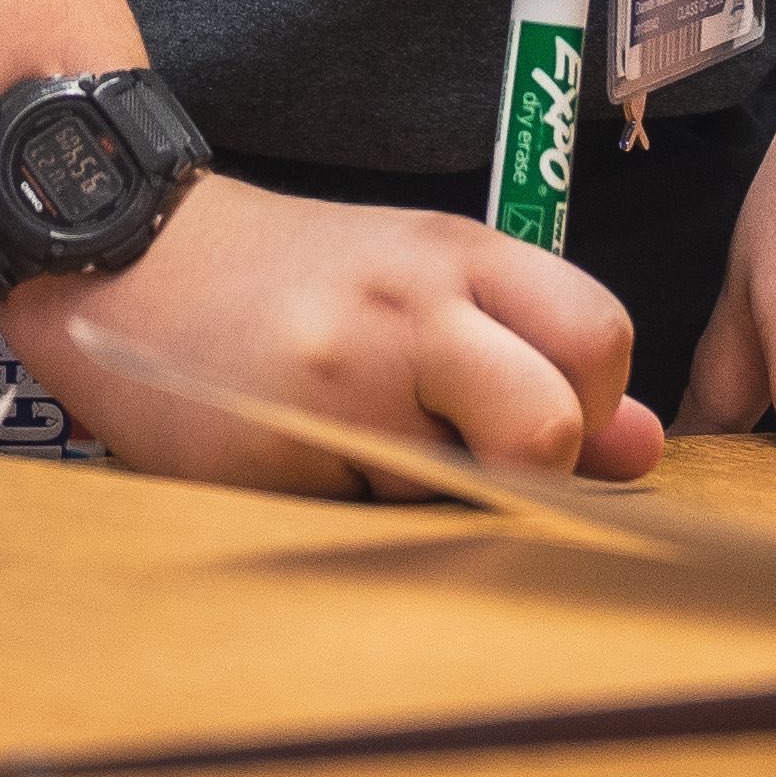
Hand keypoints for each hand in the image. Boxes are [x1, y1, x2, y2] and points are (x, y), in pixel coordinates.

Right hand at [2, 176, 664, 495]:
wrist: (131, 255)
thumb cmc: (299, 278)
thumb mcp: (427, 283)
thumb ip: (537, 354)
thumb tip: (643, 452)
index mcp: (461, 255)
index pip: (600, 335)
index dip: (599, 405)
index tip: (554, 423)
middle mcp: (411, 307)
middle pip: (547, 428)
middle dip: (533, 477)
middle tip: (477, 465)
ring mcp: (340, 377)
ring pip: (456, 493)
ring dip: (433, 500)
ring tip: (373, 453)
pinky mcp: (274, 444)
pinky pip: (362, 521)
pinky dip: (355, 513)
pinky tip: (310, 463)